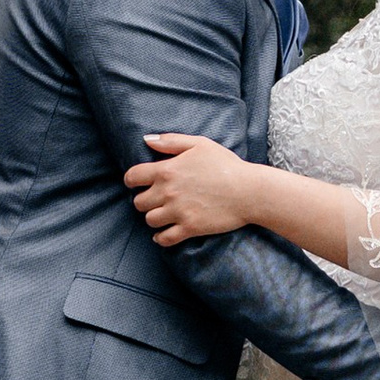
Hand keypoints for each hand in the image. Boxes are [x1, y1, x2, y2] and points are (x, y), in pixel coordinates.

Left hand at [126, 132, 258, 246]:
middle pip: (139, 202)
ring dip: (154, 217)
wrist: (248, 191)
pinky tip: (164, 233)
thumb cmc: (226, 164)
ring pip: (150, 220)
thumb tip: (146, 140)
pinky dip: (161, 238)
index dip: (131, 180)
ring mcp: (178, 212)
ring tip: (163, 214)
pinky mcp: (189, 228)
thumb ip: (171, 141)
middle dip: (144, 200)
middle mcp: (168, 192)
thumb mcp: (199, 144)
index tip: (135, 183)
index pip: (133, 177)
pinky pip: (164, 239)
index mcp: (167, 170)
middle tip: (154, 199)